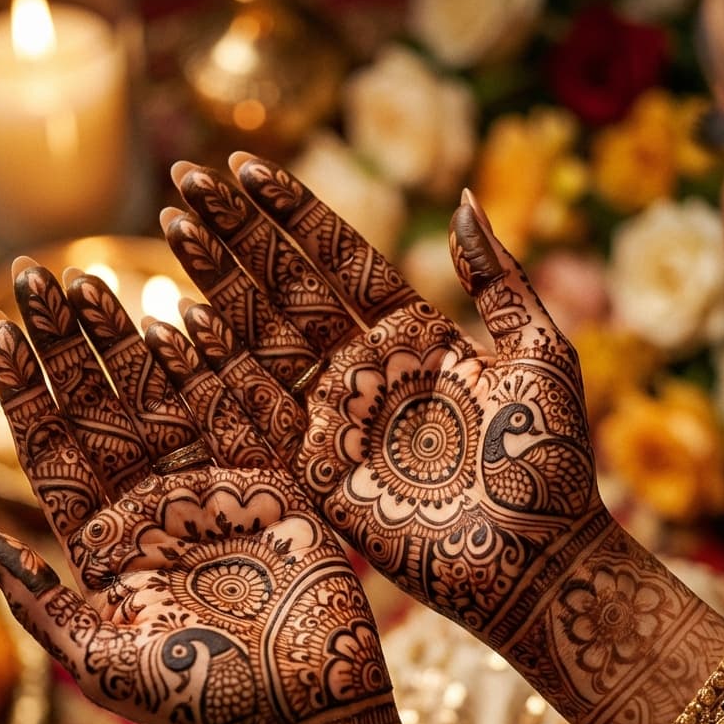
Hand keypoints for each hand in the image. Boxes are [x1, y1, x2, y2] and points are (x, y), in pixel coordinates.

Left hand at [0, 264, 483, 723]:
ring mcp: (217, 491)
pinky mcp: (277, 485)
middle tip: (39, 276)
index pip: (54, 451)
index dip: (24, 389)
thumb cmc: (200, 704)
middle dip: (70, 344)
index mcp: (108, 544)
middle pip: (106, 408)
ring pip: (170, 398)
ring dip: (134, 340)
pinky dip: (218, 367)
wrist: (302, 720)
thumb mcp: (102, 662)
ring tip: (100, 279)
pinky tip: (186, 313)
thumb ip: (40, 603)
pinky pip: (245, 413)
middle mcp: (157, 507)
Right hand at [164, 156, 608, 649]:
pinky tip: (181, 319)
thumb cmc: (552, 462)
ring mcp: (336, 418)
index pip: (341, 259)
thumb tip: (461, 201)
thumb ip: (498, 280)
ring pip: (264, 338)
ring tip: (172, 226)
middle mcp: (366, 370)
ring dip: (216, 284)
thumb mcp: (540, 354)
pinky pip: (258, 410)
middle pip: (289, 287)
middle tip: (184, 179)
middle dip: (237, 233)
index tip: (243, 164)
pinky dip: (219, 370)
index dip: (292, 212)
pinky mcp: (316, 470)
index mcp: (415, 336)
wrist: (538, 560)